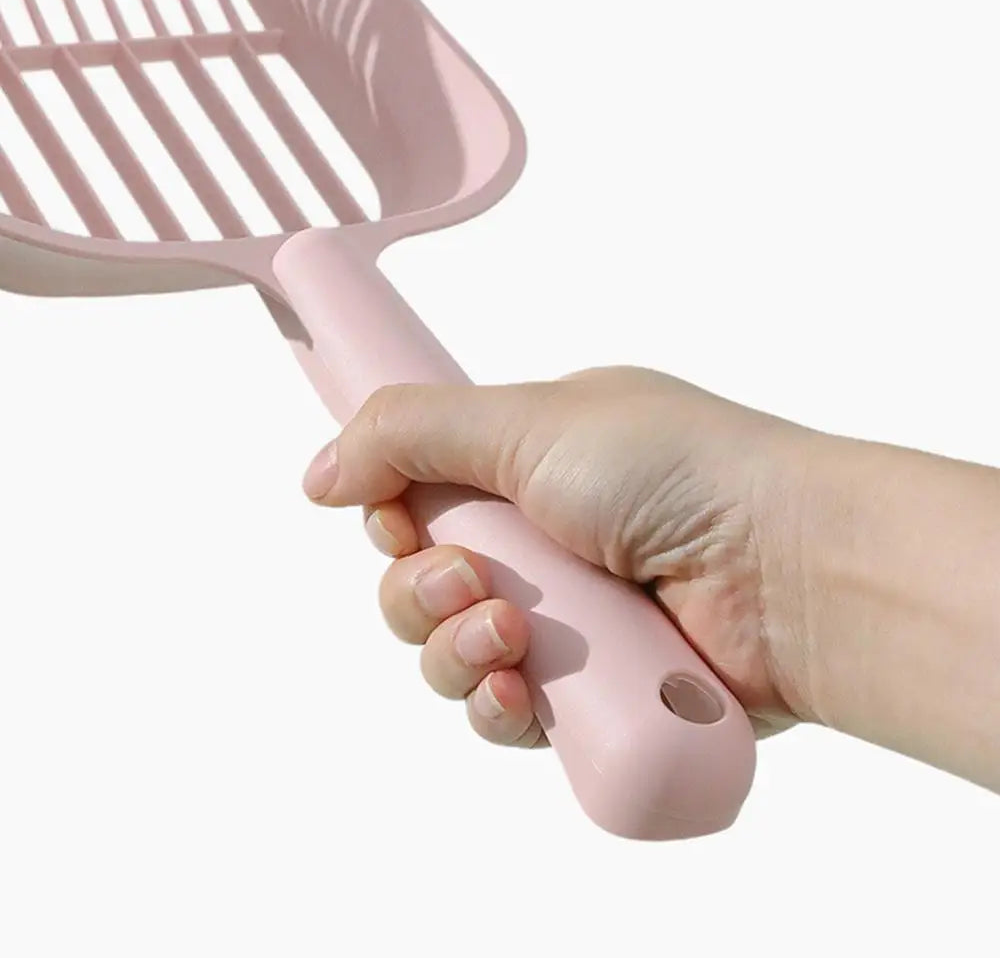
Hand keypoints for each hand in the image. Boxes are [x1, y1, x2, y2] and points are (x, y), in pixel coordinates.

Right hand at [302, 366, 816, 746]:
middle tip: (469, 579)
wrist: (789, 572)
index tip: (396, 518)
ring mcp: (564, 621)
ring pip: (450, 655)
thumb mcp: (529, 420)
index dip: (392, 514)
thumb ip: (411, 432)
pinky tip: (518, 693)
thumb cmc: (679, 472)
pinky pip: (502, 714)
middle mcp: (540, 542)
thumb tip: (320, 470)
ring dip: (453, 649)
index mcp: (526, 465)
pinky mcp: (588, 693)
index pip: (418, 495)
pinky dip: (495, 707)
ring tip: (507, 633)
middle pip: (420, 583)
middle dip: (419, 590)